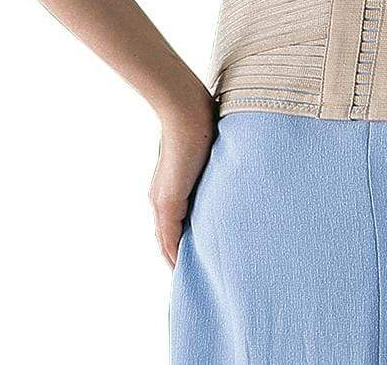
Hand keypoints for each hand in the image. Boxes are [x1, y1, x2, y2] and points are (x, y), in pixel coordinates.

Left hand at [149, 89, 217, 267]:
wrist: (187, 111)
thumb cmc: (202, 124)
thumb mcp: (208, 153)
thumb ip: (211, 168)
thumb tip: (225, 170)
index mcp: (170, 188)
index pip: (173, 225)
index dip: (181, 243)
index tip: (195, 258)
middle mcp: (161, 197)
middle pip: (166, 238)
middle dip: (178, 256)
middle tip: (194, 274)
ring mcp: (163, 200)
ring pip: (165, 240)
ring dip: (176, 258)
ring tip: (190, 276)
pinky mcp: (168, 201)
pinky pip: (168, 238)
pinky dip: (174, 253)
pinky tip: (183, 267)